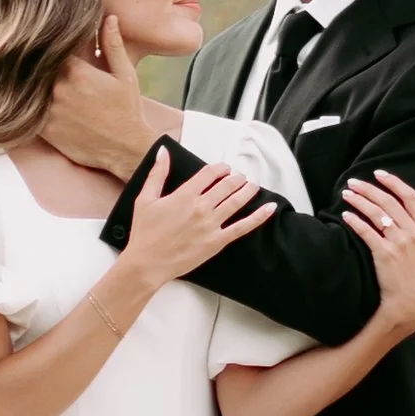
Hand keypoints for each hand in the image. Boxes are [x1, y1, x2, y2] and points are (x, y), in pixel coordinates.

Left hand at [43, 18, 174, 177]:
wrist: (125, 149)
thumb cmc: (127, 110)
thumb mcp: (125, 75)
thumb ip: (112, 45)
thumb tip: (109, 18)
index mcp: (77, 72)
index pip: (52, 49)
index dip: (49, 45)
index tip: (47, 42)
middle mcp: (60, 89)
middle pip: (37, 68)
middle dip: (38, 64)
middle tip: (30, 58)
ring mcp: (50, 110)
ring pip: (31, 89)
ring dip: (31, 85)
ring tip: (27, 78)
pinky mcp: (46, 129)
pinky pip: (29, 112)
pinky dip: (29, 106)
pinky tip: (31, 102)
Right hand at [118, 149, 275, 292]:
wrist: (147, 264)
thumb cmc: (145, 233)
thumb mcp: (145, 199)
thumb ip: (157, 173)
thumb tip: (163, 152)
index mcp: (184, 195)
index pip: (209, 173)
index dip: (220, 168)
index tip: (224, 168)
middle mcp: (201, 207)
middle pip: (226, 185)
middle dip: (236, 178)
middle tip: (240, 177)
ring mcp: (211, 225)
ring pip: (236, 201)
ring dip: (248, 190)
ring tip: (254, 185)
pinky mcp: (217, 242)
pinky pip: (242, 227)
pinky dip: (258, 217)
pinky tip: (270, 208)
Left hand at [343, 169, 414, 336]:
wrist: (410, 305)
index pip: (411, 198)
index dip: (394, 183)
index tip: (379, 174)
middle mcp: (413, 233)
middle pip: (389, 202)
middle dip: (369, 189)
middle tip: (353, 182)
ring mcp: (398, 243)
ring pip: (376, 214)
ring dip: (359, 201)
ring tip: (347, 194)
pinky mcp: (384, 254)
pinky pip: (367, 231)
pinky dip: (355, 221)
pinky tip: (346, 214)